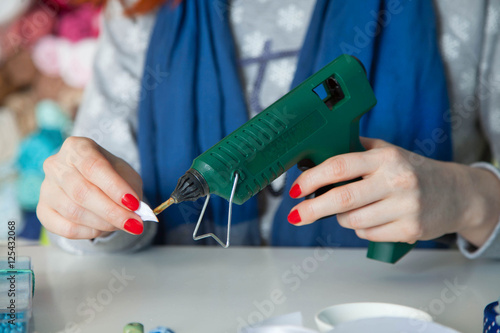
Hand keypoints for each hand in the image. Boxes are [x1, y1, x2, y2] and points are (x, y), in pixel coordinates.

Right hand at [37, 137, 143, 238]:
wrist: (95, 183)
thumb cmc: (111, 175)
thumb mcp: (126, 174)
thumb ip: (130, 188)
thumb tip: (134, 210)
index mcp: (77, 147)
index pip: (93, 166)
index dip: (114, 187)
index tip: (134, 203)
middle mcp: (56, 165)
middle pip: (82, 192)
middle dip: (112, 211)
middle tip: (135, 222)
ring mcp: (46, 188)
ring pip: (74, 212)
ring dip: (104, 223)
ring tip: (123, 224)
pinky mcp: (43, 210)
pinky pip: (65, 228)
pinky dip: (89, 232)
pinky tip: (103, 228)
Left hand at [287, 138, 499, 245]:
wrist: (456, 193)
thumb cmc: (413, 170)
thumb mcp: (388, 152)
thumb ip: (356, 150)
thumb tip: (316, 155)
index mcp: (385, 157)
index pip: (339, 166)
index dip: (312, 179)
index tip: (295, 189)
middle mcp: (396, 180)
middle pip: (341, 199)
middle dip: (312, 209)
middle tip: (296, 215)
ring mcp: (405, 207)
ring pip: (352, 221)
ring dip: (342, 218)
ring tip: (353, 209)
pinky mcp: (410, 230)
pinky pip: (368, 234)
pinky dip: (363, 229)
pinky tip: (374, 218)